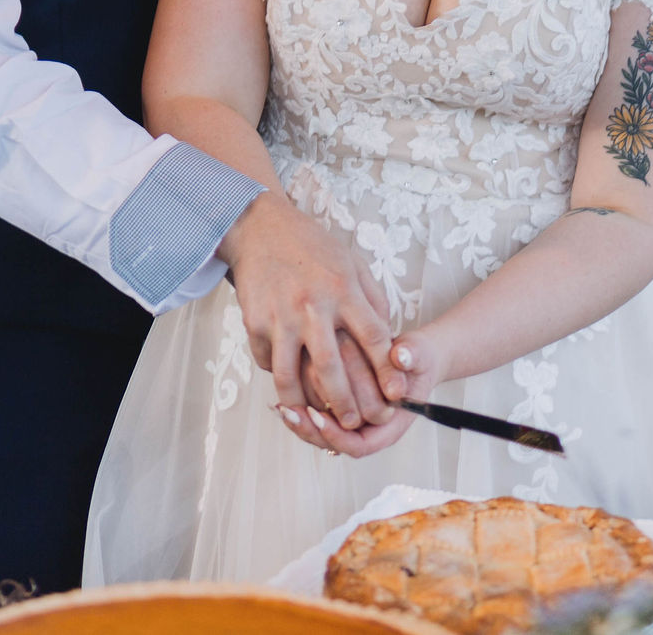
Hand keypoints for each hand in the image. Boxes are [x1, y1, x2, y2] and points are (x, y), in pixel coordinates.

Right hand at [220, 190, 400, 430]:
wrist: (262, 228)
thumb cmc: (313, 247)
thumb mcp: (352, 263)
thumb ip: (372, 299)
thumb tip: (388, 336)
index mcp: (344, 289)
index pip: (372, 336)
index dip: (387, 369)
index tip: (396, 394)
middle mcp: (313, 306)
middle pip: (332, 366)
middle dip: (345, 402)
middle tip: (356, 423)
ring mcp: (281, 316)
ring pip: (291, 375)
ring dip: (304, 403)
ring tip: (316, 420)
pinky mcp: (255, 322)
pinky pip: (267, 362)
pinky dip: (278, 378)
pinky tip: (288, 388)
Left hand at [287, 327, 444, 458]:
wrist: (415, 357)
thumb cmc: (418, 358)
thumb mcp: (419, 354)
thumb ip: (411, 357)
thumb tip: (400, 356)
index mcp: (390, 427)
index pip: (359, 445)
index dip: (336, 435)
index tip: (318, 416)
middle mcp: (369, 430)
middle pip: (334, 445)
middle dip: (311, 432)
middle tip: (290, 414)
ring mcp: (354, 422)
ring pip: (323, 435)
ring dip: (302, 425)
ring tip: (282, 409)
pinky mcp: (342, 411)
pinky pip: (320, 418)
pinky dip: (302, 411)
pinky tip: (284, 397)